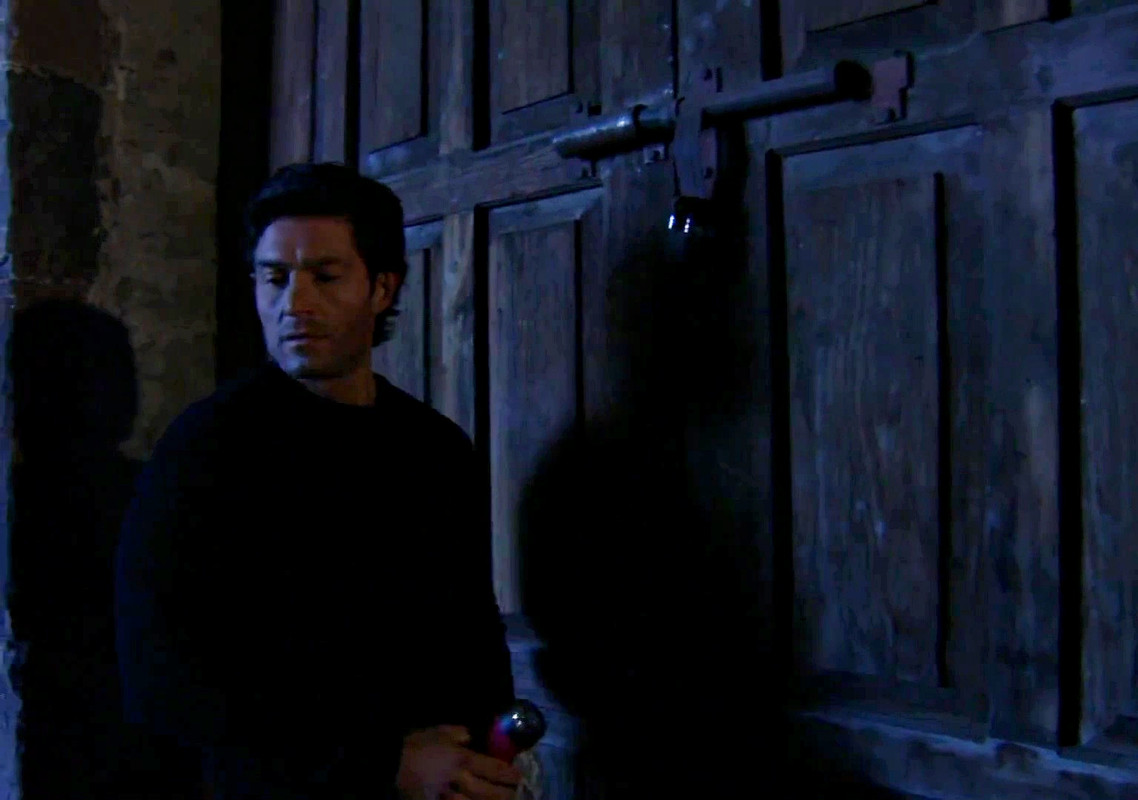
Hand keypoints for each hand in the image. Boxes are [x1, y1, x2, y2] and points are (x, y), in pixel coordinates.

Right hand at [396, 725, 522, 799]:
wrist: (387, 761)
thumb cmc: (415, 743)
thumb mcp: (439, 731)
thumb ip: (458, 734)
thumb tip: (471, 737)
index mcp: (460, 758)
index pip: (490, 768)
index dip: (507, 773)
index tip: (519, 776)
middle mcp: (456, 779)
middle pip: (486, 792)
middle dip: (503, 795)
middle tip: (517, 794)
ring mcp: (444, 796)